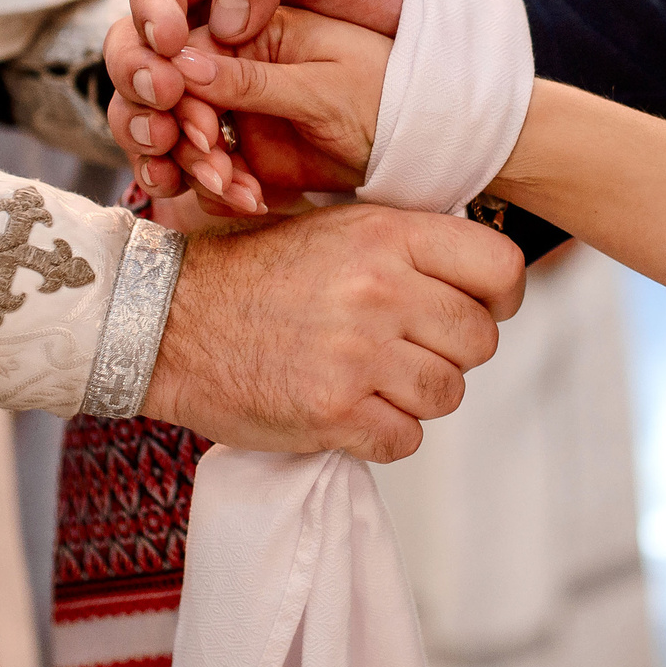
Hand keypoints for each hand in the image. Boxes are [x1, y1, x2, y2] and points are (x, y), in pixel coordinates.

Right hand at [105, 0, 407, 197]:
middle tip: (167, 100)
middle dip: (140, 79)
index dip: (151, 10)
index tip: (170, 40)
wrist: (428, 53)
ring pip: (148, 114)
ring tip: (199, 158)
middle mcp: (201, 28)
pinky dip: (196, 180)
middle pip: (133, 52)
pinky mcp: (228, 136)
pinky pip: (188, 162)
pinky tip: (231, 191)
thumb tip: (218, 17)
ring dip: (156, 139)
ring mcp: (210, 86)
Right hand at [142, 204, 524, 462]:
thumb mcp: (333, 228)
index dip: (500, 296)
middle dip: (453, 352)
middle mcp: (380, 291)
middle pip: (479, 340)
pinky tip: (350, 410)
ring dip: (417, 395)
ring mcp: (358, 356)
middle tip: (407, 350)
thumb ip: (405, 245)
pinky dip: (385, 433)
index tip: (480, 308)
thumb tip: (476, 277)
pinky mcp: (333, 414)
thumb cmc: (250, 272)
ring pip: (448, 394)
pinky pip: (406, 439)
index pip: (499, 269)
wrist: (165, 320)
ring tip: (370, 378)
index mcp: (386, 235)